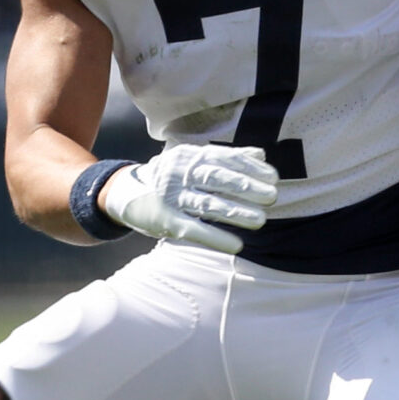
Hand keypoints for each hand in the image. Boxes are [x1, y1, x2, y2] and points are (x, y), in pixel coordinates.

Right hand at [98, 144, 279, 252]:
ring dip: (236, 212)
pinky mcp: (166, 221)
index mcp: (189, 156)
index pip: (224, 159)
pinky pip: (194, 229)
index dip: (250, 168)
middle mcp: (179, 174)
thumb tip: (260, 154)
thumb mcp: (192, 160)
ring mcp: (171, 197)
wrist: (125, 192)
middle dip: (247, 188)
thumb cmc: (170, 176)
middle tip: (272, 196)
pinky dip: (215, 238)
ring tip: (260, 220)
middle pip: (217, 179)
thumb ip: (226, 157)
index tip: (273, 177)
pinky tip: (236, 245)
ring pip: (208, 204)